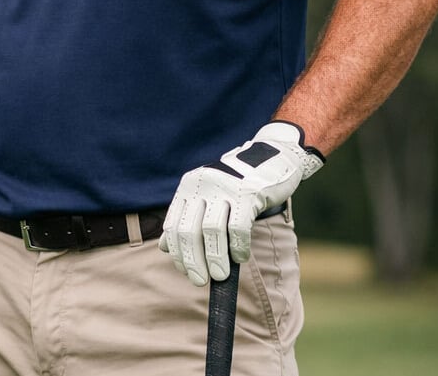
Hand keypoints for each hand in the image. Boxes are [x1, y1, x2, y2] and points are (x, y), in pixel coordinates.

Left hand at [160, 121, 324, 285]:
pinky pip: (238, 227)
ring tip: (220, 276)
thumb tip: (164, 247)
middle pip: (188, 230)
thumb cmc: (238, 186)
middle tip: (199, 280)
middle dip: (192, 260)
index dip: (177, 251)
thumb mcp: (208, 196)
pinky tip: (240, 257)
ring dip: (214, 258)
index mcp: (189, 187)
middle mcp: (202, 185)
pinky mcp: (248, 193)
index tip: (185, 271)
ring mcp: (224, 188)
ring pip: (211, 231)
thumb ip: (187, 218)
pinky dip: (238, 247)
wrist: (274, 157)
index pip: (173, 224)